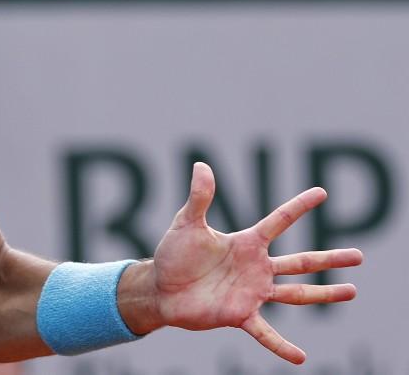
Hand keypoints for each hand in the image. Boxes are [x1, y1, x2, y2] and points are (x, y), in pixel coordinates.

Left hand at [135, 162, 362, 363]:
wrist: (161, 288)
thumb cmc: (174, 254)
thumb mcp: (187, 223)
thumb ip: (199, 197)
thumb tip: (201, 165)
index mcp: (247, 243)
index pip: (279, 221)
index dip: (299, 206)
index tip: (322, 192)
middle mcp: (256, 268)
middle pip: (301, 262)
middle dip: (330, 259)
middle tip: (359, 255)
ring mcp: (252, 293)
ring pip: (296, 294)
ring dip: (324, 294)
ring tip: (352, 291)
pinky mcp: (239, 315)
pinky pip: (265, 332)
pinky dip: (281, 346)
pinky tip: (301, 357)